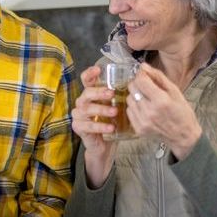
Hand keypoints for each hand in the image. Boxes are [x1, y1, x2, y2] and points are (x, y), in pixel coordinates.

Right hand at [70, 65, 117, 187]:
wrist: (105, 146)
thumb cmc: (112, 123)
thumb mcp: (118, 107)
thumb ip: (122, 96)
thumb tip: (138, 83)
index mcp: (91, 94)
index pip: (86, 80)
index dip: (90, 73)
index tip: (98, 70)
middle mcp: (82, 102)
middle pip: (86, 93)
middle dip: (99, 92)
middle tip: (112, 93)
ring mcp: (78, 115)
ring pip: (86, 109)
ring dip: (101, 109)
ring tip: (114, 112)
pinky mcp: (78, 127)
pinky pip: (88, 126)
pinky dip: (100, 126)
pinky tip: (110, 128)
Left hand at [126, 63, 202, 159]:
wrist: (183, 136)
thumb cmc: (182, 113)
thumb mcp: (175, 91)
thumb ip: (158, 77)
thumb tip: (143, 66)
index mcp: (161, 100)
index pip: (140, 80)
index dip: (141, 74)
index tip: (144, 74)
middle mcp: (150, 111)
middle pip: (132, 88)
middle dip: (138, 84)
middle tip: (147, 87)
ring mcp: (143, 121)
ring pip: (129, 99)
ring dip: (135, 96)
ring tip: (147, 99)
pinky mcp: (138, 129)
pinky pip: (129, 111)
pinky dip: (135, 107)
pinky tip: (145, 109)